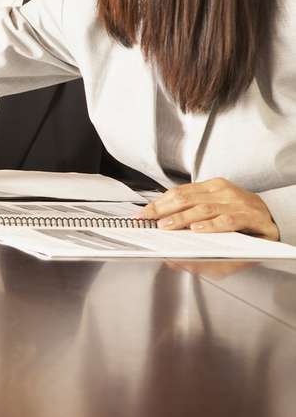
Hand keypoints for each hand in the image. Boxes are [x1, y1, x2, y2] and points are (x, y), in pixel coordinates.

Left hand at [140, 178, 279, 240]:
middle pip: (186, 198)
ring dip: (182, 219)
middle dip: (164, 210)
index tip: (142, 214)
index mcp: (212, 187)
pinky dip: (212, 225)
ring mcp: (237, 203)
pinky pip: (228, 220)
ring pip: (204, 209)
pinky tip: (198, 229)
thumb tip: (164, 224)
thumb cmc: (241, 215)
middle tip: (149, 220)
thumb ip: (193, 213)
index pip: (179, 192)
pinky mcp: (251, 217)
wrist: (276, 218)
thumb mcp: (215, 209)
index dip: (158, 203)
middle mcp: (223, 192)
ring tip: (167, 226)